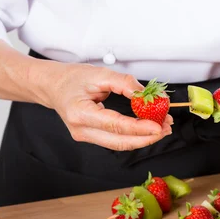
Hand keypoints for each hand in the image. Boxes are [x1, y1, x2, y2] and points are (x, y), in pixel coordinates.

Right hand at [32, 62, 172, 150]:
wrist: (53, 86)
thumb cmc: (72, 78)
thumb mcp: (98, 73)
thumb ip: (124, 83)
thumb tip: (146, 95)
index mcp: (79, 113)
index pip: (114, 125)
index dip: (138, 127)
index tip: (158, 125)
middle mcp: (81, 130)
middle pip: (119, 142)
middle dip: (146, 138)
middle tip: (166, 128)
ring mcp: (85, 137)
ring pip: (119, 145)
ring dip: (142, 139)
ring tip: (162, 128)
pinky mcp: (91, 138)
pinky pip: (116, 140)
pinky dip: (133, 136)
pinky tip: (148, 129)